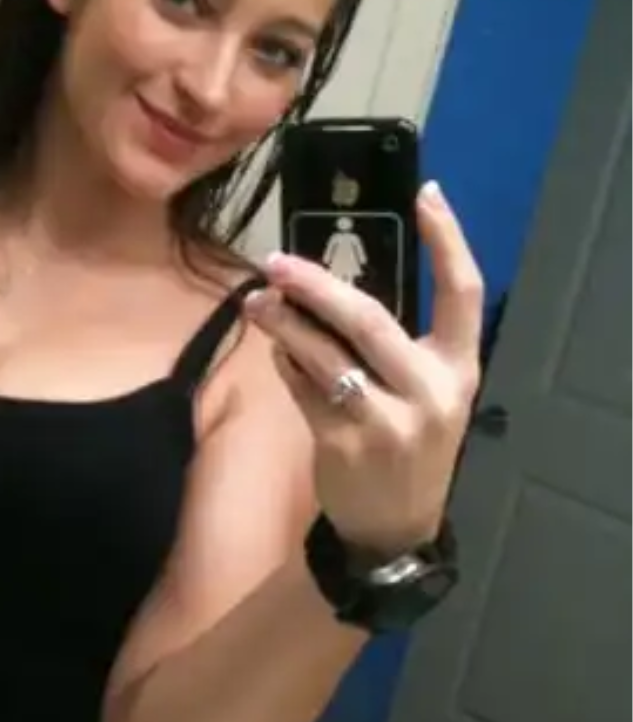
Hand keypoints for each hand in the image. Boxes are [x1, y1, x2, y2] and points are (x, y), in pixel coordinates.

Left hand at [245, 180, 482, 555]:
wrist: (395, 527)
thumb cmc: (409, 445)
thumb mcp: (425, 395)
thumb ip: (396, 347)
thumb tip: (329, 287)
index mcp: (459, 369)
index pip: (464, 293)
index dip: (449, 241)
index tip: (426, 194)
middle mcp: (429, 391)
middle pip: (370, 319)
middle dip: (318, 285)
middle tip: (277, 262)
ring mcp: (386, 420)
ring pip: (326, 355)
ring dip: (285, 323)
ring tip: (257, 300)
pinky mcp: (343, 443)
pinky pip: (305, 389)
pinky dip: (287, 364)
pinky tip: (276, 350)